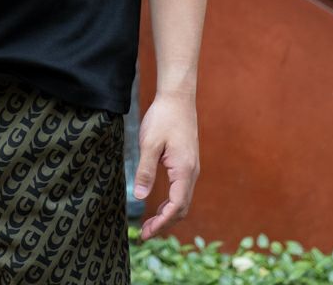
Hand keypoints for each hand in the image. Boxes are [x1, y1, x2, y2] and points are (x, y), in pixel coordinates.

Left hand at [133, 91, 199, 239]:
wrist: (178, 98)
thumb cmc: (163, 118)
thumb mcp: (149, 144)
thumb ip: (145, 171)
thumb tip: (140, 197)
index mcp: (184, 170)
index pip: (176, 207)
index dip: (161, 223)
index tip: (146, 233)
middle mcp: (192, 172)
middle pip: (182, 208)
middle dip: (165, 224)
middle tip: (145, 233)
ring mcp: (191, 168)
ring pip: (182, 200)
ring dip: (168, 214)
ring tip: (150, 223)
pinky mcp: (187, 162)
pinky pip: (181, 189)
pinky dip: (171, 202)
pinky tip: (158, 203)